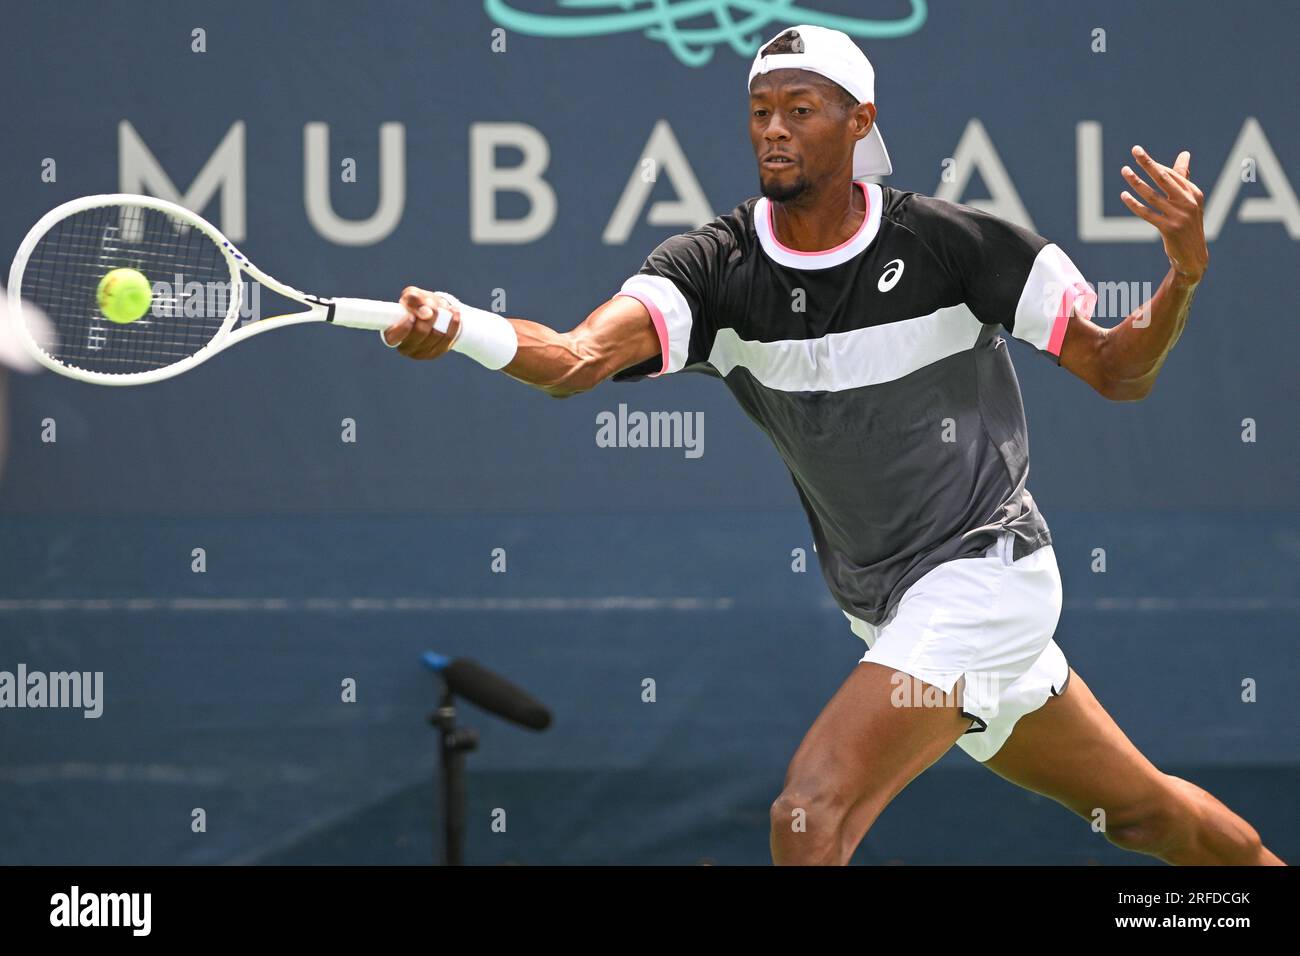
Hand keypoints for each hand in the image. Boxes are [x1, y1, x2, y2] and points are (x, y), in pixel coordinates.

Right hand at [383, 286, 461, 358]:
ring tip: (443, 307)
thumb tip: (426, 312)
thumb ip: (414, 299)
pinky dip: (453, 324)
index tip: (411, 316)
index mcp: (392, 334)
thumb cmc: (417, 303)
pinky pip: (448, 338)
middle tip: (432, 305)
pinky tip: (454, 312)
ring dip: (442, 319)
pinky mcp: (437, 352)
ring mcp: (421, 353)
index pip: (394, 337)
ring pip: (436, 335)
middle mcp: (405, 347)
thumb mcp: (412, 295)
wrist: (433, 310)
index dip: (403, 328)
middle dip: (428, 317)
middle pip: (420, 333)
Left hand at [1120, 146, 1208, 281]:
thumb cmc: (1187, 225)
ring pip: (1152, 195)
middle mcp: (1188, 202)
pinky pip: (1147, 214)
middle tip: (1135, 150)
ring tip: (1124, 170)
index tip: (1139, 153)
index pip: (1171, 174)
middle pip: (1164, 178)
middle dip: (1148, 163)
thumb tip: (1184, 154)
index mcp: (1194, 193)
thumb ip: (1183, 179)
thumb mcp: (1189, 202)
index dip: (1154, 164)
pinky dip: (1134, 204)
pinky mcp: (1169, 228)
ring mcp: (1179, 216)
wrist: (1193, 257)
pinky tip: (1124, 196)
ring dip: (1136, 182)